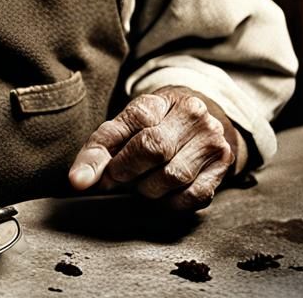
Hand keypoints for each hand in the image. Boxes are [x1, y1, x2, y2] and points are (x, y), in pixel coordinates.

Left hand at [67, 86, 241, 211]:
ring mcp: (211, 140)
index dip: (106, 154)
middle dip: (127, 172)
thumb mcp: (127, 126)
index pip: (131, 122)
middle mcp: (191, 114)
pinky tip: (162, 196)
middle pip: (154, 148)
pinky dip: (171, 203)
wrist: (199, 123)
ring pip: (174, 176)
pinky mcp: (224, 166)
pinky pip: (194, 196)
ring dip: (148, 190)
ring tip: (141, 185)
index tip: (86, 178)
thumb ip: (101, 147)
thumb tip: (78, 180)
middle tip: (117, 182)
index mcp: (160, 100)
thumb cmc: (155, 127)